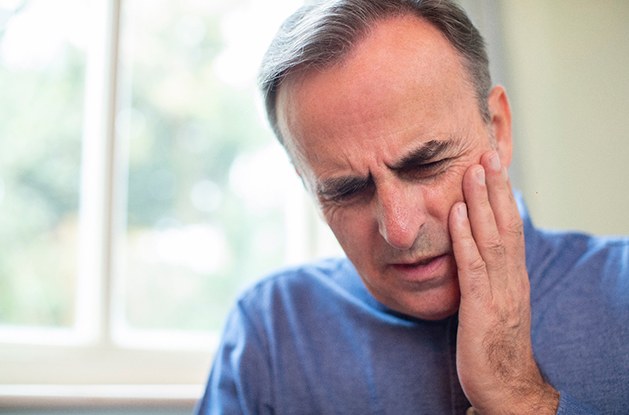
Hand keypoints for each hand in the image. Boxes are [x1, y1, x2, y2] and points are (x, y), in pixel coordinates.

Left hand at [448, 151, 558, 413]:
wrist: (505, 386)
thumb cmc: (494, 343)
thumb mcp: (493, 301)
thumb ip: (485, 273)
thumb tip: (469, 246)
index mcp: (513, 275)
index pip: (510, 226)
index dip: (502, 195)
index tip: (493, 165)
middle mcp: (510, 277)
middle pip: (505, 224)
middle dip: (495, 188)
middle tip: (487, 153)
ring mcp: (498, 292)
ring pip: (491, 238)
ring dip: (480, 202)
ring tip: (472, 171)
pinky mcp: (480, 307)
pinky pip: (472, 266)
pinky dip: (463, 237)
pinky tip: (454, 214)